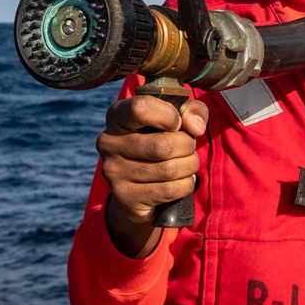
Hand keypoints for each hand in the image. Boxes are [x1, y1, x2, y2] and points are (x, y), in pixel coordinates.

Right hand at [97, 95, 207, 255]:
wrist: (139, 187)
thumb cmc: (161, 140)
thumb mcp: (178, 118)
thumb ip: (192, 110)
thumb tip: (196, 126)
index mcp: (117, 115)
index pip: (141, 108)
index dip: (169, 115)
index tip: (178, 124)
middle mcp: (109, 142)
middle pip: (164, 145)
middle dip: (188, 146)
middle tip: (187, 148)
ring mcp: (113, 171)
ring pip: (170, 169)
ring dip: (189, 166)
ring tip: (186, 164)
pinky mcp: (124, 196)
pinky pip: (170, 190)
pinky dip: (186, 185)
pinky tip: (181, 181)